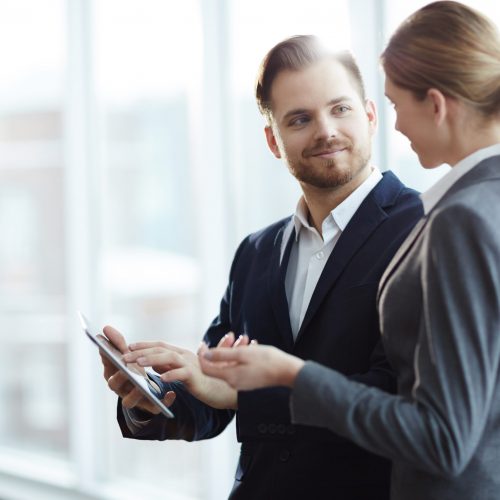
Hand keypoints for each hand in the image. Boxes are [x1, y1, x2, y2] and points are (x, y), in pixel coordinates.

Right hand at [101, 325, 174, 413]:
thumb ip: (118, 342)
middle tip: (125, 369)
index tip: (112, 353)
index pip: (107, 367)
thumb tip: (105, 328)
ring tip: (142, 387)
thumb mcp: (127, 355)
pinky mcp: (148, 406)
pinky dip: (162, 403)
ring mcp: (133, 398)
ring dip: (134, 393)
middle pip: (114, 385)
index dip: (108, 360)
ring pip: (128, 401)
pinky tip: (170, 394)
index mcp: (113, 374)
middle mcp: (120, 388)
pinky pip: (153, 408)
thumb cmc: (133, 368)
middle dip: (120, 376)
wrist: (146, 389)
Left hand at [121, 333, 239, 409]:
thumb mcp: (183, 373)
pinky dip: (170, 374)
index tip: (129, 346)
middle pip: (161, 349)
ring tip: (137, 363)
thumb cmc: (204, 382)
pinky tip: (159, 379)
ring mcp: (192, 364)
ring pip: (169, 357)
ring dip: (151, 359)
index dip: (145, 345)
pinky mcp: (197, 376)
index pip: (160, 345)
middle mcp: (186, 355)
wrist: (225, 390)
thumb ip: (170, 366)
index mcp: (182, 354)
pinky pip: (182, 373)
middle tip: (125, 356)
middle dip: (141, 351)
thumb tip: (155, 364)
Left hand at [199, 344, 304, 390]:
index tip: (203, 344)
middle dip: (219, 351)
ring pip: (229, 366)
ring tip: (242, 338)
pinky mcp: (249, 381)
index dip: (202, 356)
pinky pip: (238, 368)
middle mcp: (234, 383)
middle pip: (217, 367)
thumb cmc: (268, 361)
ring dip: (232, 352)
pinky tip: (250, 347)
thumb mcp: (243, 353)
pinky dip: (240, 358)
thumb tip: (205, 354)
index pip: (206, 368)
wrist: (288, 372)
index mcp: (230, 376)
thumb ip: (222, 354)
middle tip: (229, 336)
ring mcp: (242, 383)